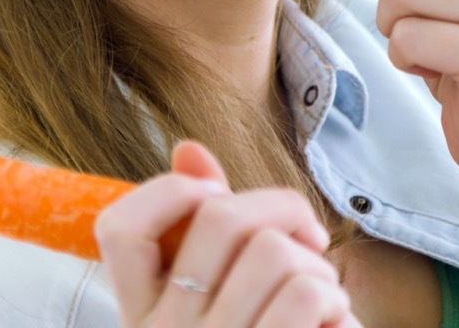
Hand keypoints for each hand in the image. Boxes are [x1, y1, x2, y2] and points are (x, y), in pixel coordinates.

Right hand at [95, 141, 359, 327]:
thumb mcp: (215, 306)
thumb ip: (200, 231)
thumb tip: (189, 148)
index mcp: (142, 317)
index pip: (121, 228)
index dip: (172, 191)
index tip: (216, 198)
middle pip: (222, 219)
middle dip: (283, 210)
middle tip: (307, 240)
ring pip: (276, 251)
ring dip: (317, 265)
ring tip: (321, 300)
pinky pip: (311, 292)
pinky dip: (337, 299)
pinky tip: (333, 325)